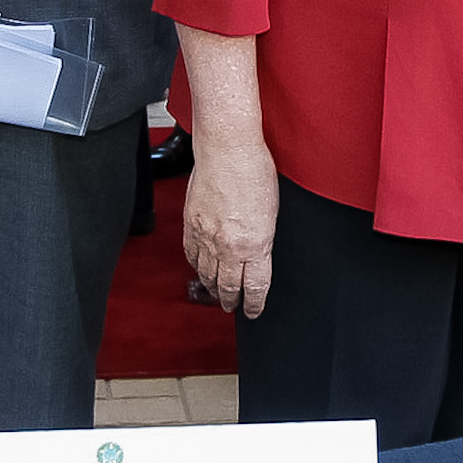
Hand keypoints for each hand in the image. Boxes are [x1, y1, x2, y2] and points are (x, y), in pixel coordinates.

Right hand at [182, 135, 280, 317]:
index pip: (254, 287)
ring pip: (207, 274)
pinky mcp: (191, 225)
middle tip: (232, 306)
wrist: (227, 151)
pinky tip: (199, 269)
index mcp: (255, 245)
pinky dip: (196, 266)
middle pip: (227, 286)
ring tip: (216, 293)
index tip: (253, 311)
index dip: (253, 304)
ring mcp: (206, 237)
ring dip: (212, 287)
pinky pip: (191, 255)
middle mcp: (229, 246)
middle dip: (231, 300)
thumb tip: (258, 254)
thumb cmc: (255, 172)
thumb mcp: (272, 213)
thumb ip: (263, 239)